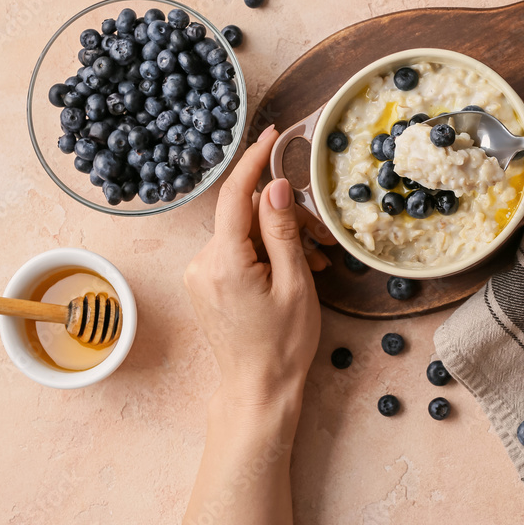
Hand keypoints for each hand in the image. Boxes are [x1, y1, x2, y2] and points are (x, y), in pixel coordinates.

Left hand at [183, 125, 335, 405]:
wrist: (258, 389)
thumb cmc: (282, 344)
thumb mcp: (295, 285)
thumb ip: (282, 231)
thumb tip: (273, 186)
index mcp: (224, 263)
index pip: (234, 196)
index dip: (254, 160)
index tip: (273, 135)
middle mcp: (202, 263)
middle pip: (246, 216)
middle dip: (285, 218)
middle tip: (322, 242)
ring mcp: (200, 274)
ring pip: (244, 233)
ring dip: (279, 239)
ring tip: (314, 267)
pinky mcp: (205, 283)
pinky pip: (237, 251)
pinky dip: (266, 254)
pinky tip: (292, 272)